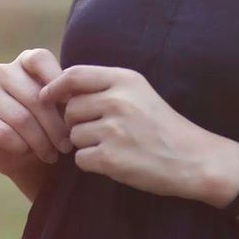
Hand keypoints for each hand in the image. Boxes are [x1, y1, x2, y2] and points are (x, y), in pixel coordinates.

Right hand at [0, 48, 73, 176]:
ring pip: (20, 118)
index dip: (57, 82)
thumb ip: (69, 93)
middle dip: (55, 126)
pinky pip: (2, 132)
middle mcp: (3, 72)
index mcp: (27, 60)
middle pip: (34, 96)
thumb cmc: (53, 124)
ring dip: (40, 141)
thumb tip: (71, 91)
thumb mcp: (67, 106)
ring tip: (52, 154)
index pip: (40, 59)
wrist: (31, 156)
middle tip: (66, 146)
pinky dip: (19, 146)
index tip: (71, 106)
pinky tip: (27, 151)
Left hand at [38, 65, 209, 198]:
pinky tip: (114, 161)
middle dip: (76, 123)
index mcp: (126, 80)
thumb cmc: (162, 125)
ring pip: (74, 135)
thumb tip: (61, 90)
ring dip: (86, 144)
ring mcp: (114, 129)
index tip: (46, 97)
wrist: (191, 158)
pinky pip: (80, 159)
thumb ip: (106, 87)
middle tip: (100, 131)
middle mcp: (118, 100)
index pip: (75, 75)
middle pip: (70, 109)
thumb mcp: (139, 93)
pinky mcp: (111, 158)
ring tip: (113, 146)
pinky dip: (92, 163)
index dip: (55, 86)